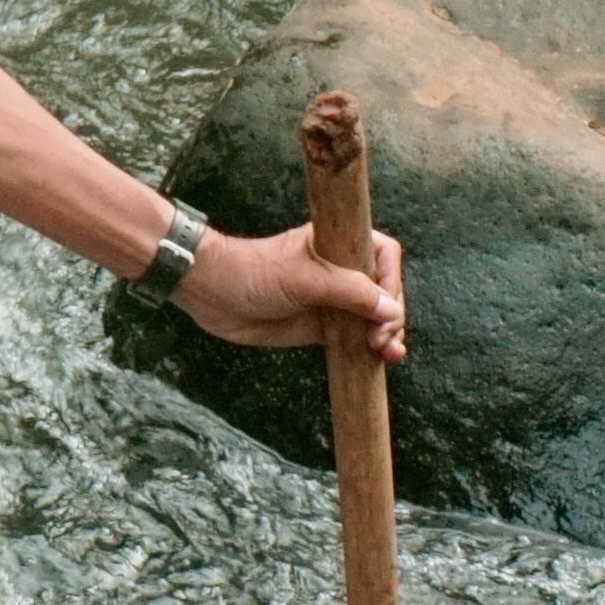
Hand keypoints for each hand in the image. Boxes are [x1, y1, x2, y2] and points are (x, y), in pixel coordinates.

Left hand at [168, 224, 406, 358]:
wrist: (212, 294)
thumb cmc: (255, 273)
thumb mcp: (306, 279)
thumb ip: (351, 293)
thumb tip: (391, 311)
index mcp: (339, 244)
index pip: (384, 255)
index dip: (392, 279)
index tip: (386, 304)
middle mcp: (340, 270)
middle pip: (385, 290)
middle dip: (391, 314)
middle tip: (380, 338)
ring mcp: (332, 300)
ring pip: (374, 317)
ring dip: (388, 334)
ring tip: (390, 354)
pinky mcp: (321, 327)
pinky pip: (355, 338)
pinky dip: (370, 349)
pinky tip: (382, 360)